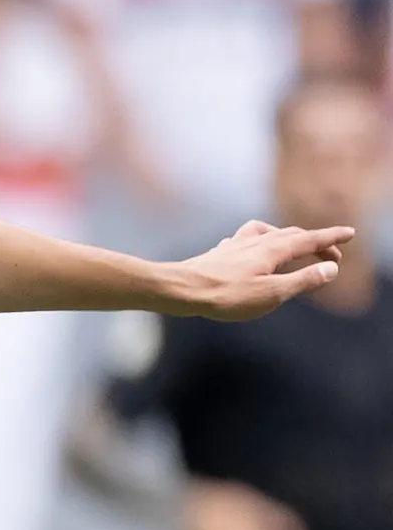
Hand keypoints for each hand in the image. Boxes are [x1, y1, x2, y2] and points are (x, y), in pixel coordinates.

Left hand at [173, 220, 353, 319]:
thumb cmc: (225, 296)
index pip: (309, 239)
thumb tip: (331, 268)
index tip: (349, 233)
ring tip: (296, 246)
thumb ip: (303, 280)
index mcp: (272, 249)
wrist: (180, 290)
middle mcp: (255, 241)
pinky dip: (260, 240)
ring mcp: (236, 245)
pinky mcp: (221, 253)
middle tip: (332, 255)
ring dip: (288, 238)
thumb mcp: (272, 293)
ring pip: (269, 233)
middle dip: (315, 242)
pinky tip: (250, 247)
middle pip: (292, 235)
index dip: (331, 238)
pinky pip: (246, 239)